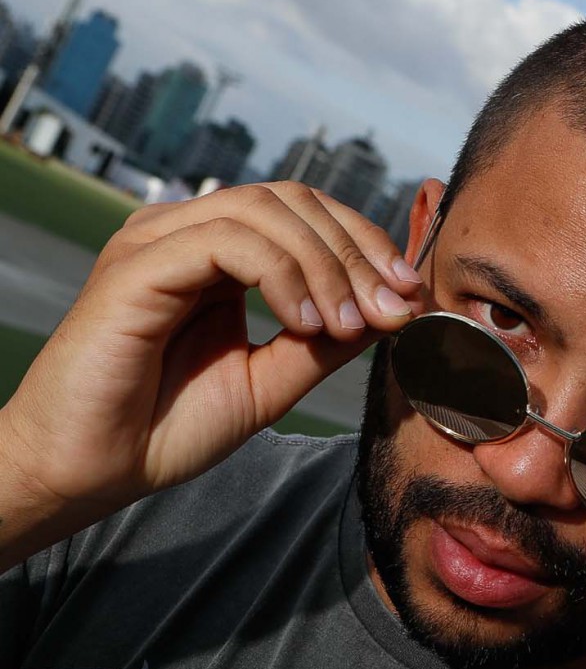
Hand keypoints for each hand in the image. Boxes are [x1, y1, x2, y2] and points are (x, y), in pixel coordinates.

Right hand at [0, 182, 421, 535]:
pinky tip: (305, 324)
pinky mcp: (136, 266)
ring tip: (350, 325)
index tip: (409, 295)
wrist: (92, 469)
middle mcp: (183, 234)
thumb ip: (327, 341)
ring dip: (327, 265)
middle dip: (358, 250)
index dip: (365, 244)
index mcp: (215, 255)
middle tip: (395, 307)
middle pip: (293, 200)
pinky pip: (227, 241)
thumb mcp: (273, 379)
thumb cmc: (168, 426)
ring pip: (265, 211)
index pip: (304, 213)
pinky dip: (284, 276)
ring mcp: (155, 242)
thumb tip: (392, 306)